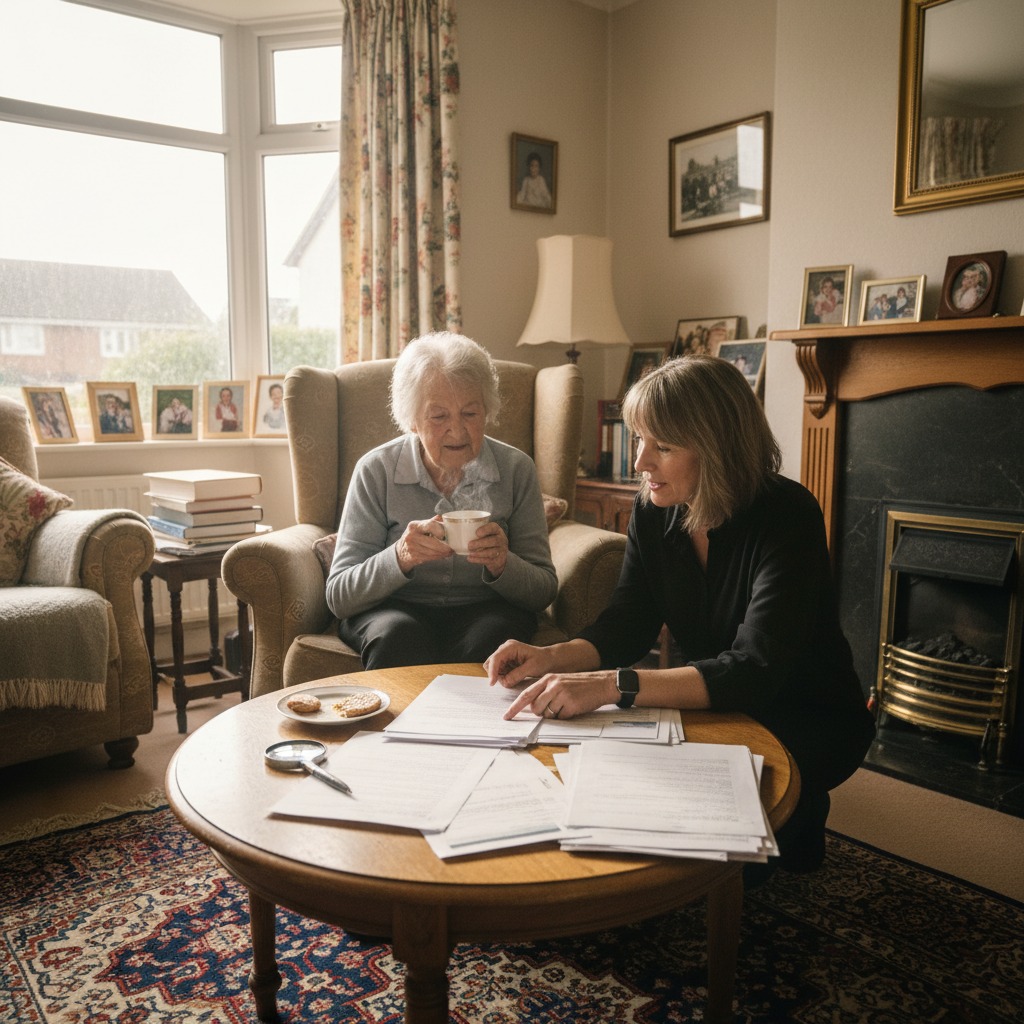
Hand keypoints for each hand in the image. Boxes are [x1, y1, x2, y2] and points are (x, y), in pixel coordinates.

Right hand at [395, 516, 449, 573]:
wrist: (401, 551)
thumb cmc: (415, 536)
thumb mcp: (420, 526)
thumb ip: (433, 522)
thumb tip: (446, 518)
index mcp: (414, 525)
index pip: (431, 525)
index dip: (441, 530)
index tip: (446, 535)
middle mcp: (411, 536)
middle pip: (434, 542)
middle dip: (446, 546)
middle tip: (453, 547)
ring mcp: (412, 547)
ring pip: (433, 552)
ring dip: (444, 553)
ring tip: (450, 552)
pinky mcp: (414, 557)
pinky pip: (430, 558)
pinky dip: (439, 557)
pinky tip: (443, 555)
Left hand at [466, 521, 508, 575]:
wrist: (499, 557)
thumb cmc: (487, 542)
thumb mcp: (486, 535)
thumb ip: (475, 531)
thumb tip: (451, 526)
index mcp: (497, 530)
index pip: (494, 527)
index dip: (486, 529)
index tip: (477, 533)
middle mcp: (501, 539)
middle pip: (493, 541)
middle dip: (481, 543)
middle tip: (469, 545)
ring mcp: (501, 550)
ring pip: (491, 552)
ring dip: (479, 553)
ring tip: (470, 553)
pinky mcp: (498, 560)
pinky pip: (489, 560)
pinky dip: (478, 560)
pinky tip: (470, 558)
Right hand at [485, 639, 550, 687]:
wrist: (549, 659)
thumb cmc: (542, 661)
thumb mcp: (531, 668)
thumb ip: (517, 675)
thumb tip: (504, 682)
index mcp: (510, 647)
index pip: (495, 658)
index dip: (492, 671)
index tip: (492, 683)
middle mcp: (505, 649)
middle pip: (490, 663)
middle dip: (497, 674)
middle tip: (509, 681)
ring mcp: (505, 655)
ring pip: (494, 669)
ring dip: (501, 676)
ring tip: (516, 677)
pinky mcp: (506, 662)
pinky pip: (499, 672)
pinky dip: (504, 677)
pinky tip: (515, 676)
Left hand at [501, 671, 618, 721]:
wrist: (601, 683)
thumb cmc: (580, 685)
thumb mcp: (560, 682)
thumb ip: (545, 691)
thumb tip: (532, 707)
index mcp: (548, 679)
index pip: (526, 695)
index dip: (515, 707)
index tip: (507, 716)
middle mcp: (553, 685)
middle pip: (536, 708)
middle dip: (542, 712)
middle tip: (555, 707)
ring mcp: (562, 694)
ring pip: (548, 714)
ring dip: (555, 714)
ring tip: (566, 705)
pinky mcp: (571, 704)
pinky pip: (561, 717)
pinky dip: (566, 716)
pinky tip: (574, 707)